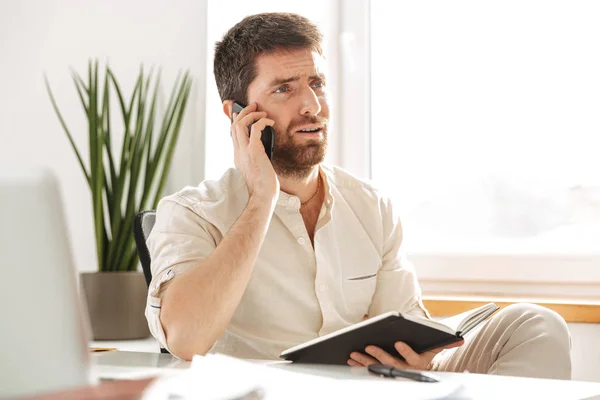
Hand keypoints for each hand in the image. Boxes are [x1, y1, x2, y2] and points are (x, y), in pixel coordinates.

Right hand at [231, 103, 278, 202]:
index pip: (233, 133)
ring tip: (262, 112)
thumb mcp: (257, 168)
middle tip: (253, 106)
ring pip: (240, 124)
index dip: (235, 120)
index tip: (241, 113)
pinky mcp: (254, 151)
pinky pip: (255, 129)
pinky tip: (270, 122)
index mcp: (238, 156)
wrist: (262, 196)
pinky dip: (262, 121)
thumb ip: (257, 157)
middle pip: (234, 125)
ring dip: (251, 114)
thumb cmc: (263, 186)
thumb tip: (264, 149)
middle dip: (243, 112)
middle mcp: (238, 152)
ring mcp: (245, 151)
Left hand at [348, 340, 463, 370]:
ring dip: (365, 361)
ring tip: (354, 353)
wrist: (420, 366)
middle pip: (391, 364)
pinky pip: (369, 370)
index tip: (398, 342)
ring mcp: (392, 373)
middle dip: (379, 355)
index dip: (406, 351)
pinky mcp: (382, 373)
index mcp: (418, 363)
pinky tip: (351, 360)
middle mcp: (405, 370)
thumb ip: (446, 343)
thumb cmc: (425, 351)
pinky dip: (360, 365)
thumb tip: (460, 340)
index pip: (412, 358)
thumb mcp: (435, 347)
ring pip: (378, 368)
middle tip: (369, 346)